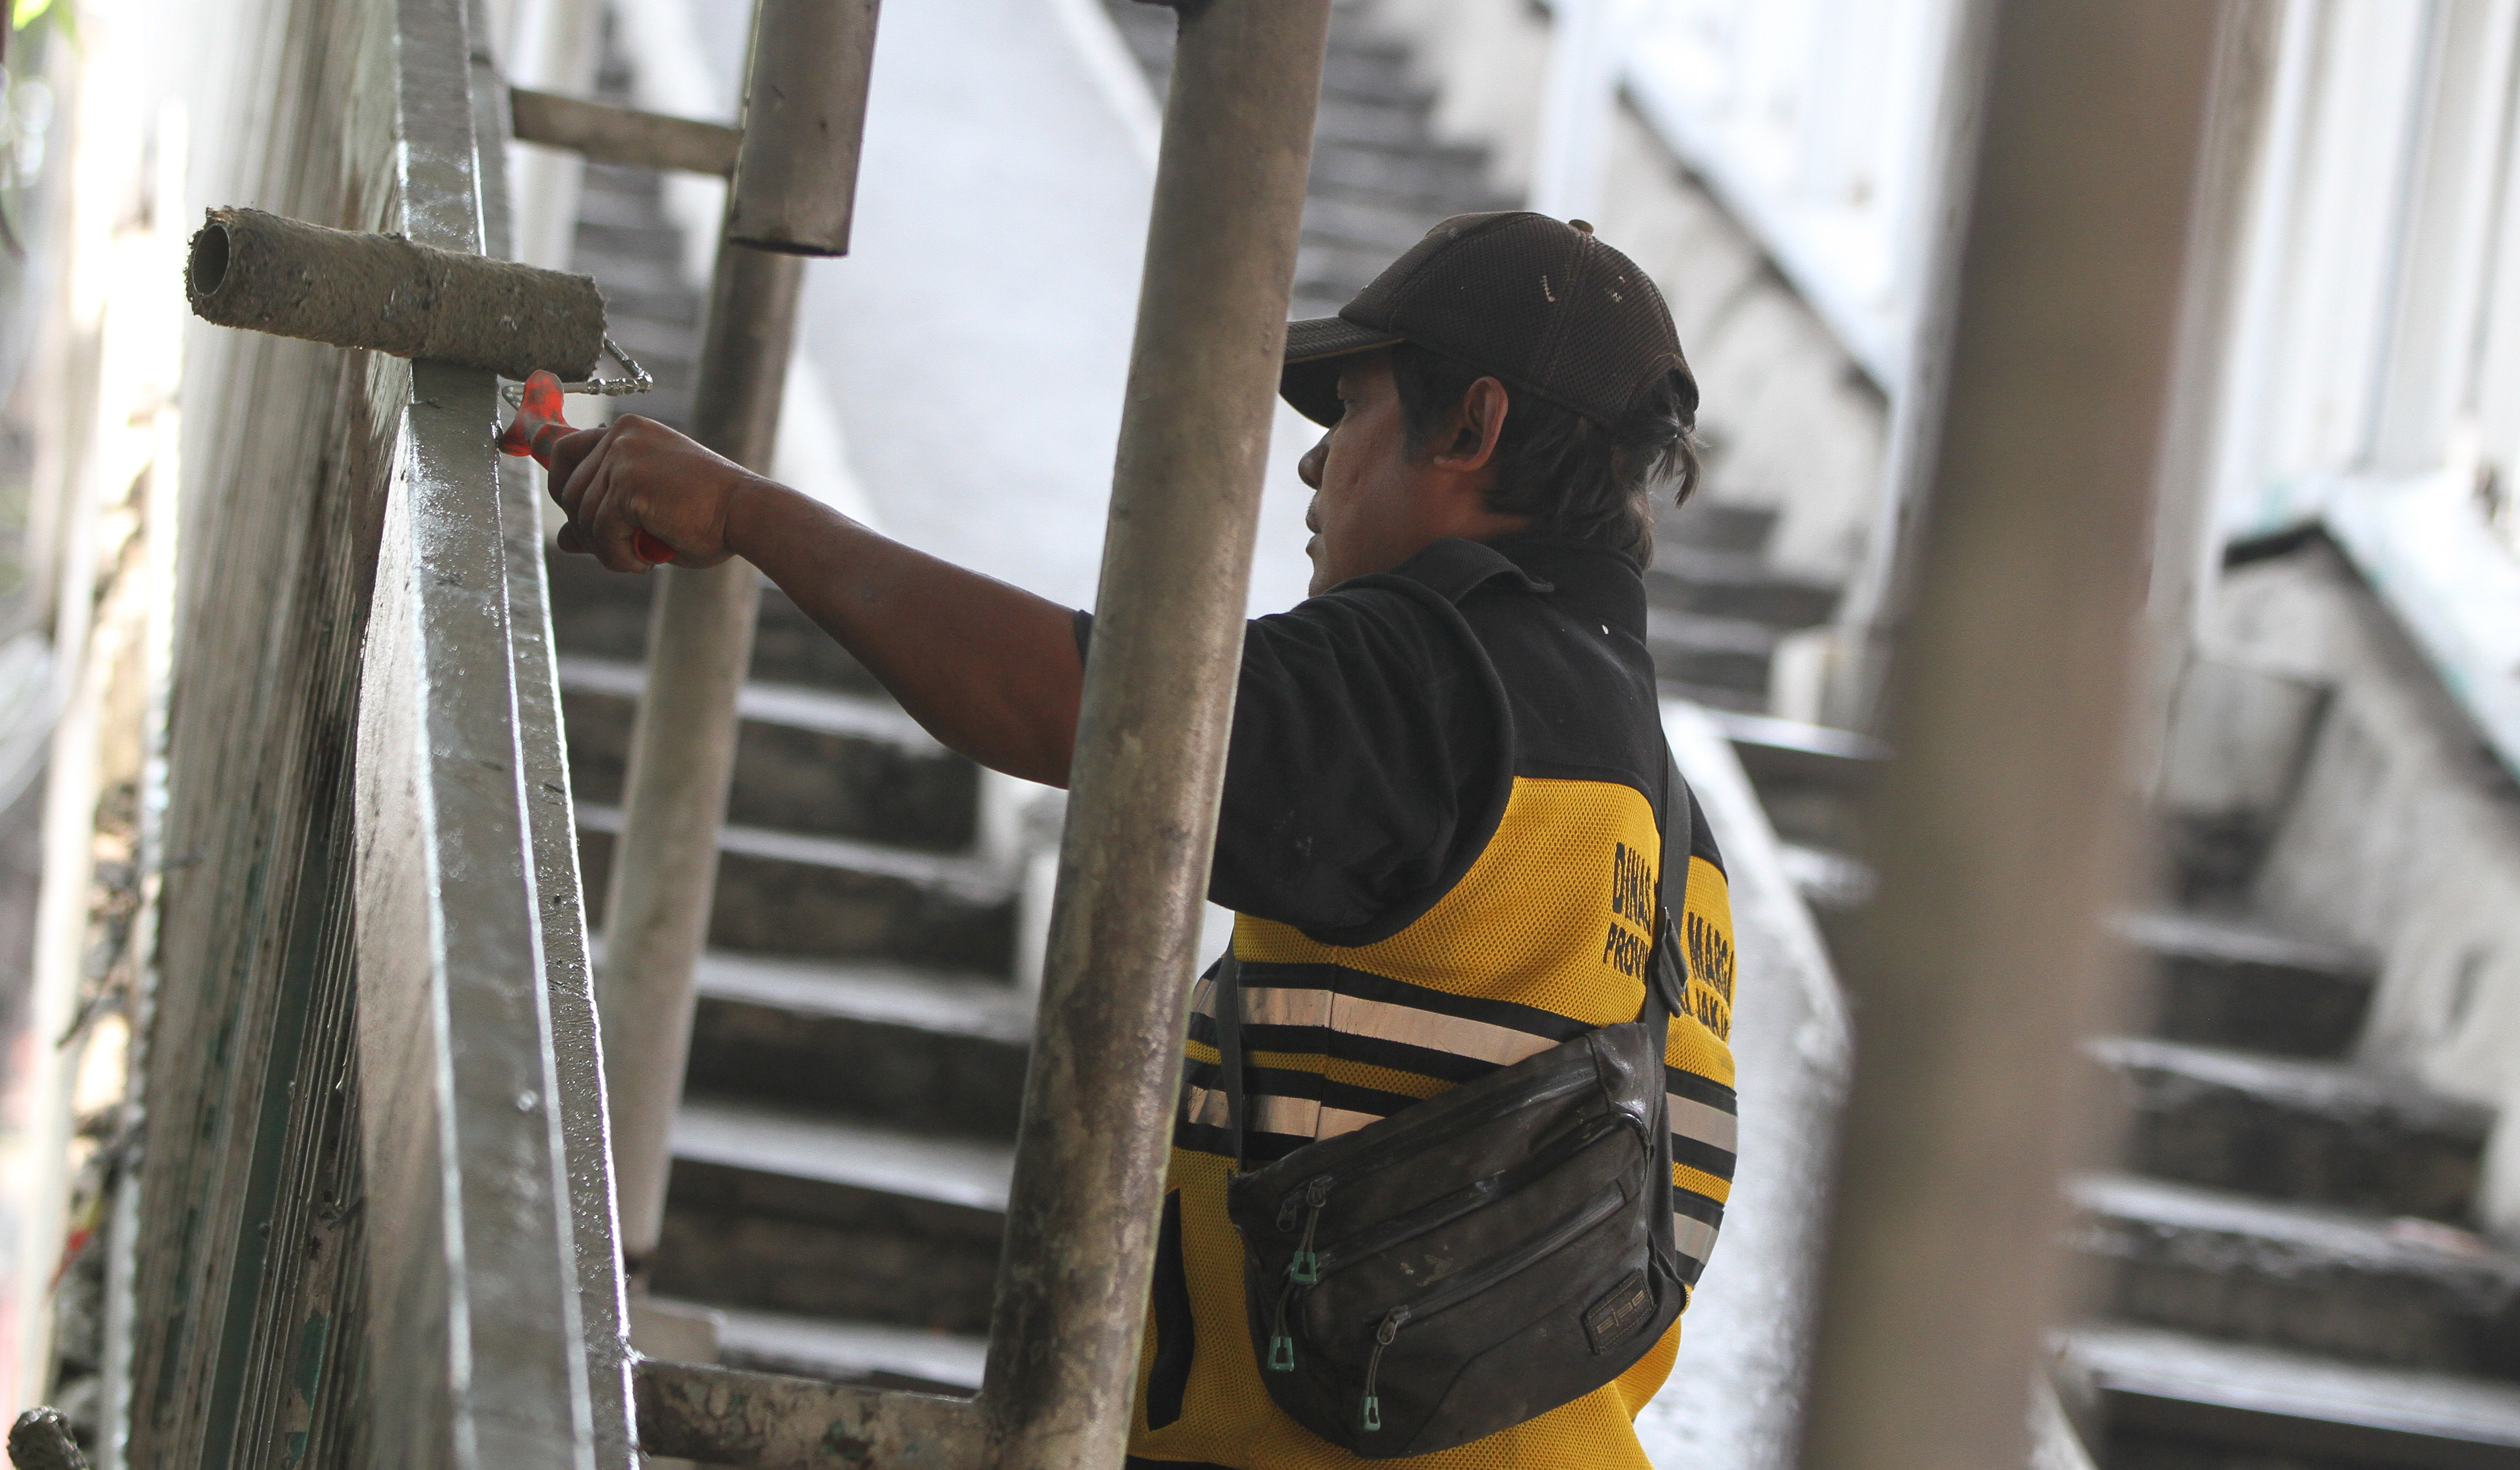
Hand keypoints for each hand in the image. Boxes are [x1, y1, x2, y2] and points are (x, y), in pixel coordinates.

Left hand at [545, 414, 760, 572]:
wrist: (747, 514)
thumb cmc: (709, 515)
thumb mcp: (647, 513)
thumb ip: (604, 519)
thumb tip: (564, 540)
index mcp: (629, 432)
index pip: (566, 449)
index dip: (558, 480)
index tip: (568, 510)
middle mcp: (621, 436)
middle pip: (566, 488)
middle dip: (584, 527)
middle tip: (617, 549)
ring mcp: (623, 457)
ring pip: (581, 515)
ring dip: (604, 548)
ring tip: (638, 558)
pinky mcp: (628, 485)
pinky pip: (599, 531)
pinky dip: (617, 557)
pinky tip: (644, 562)